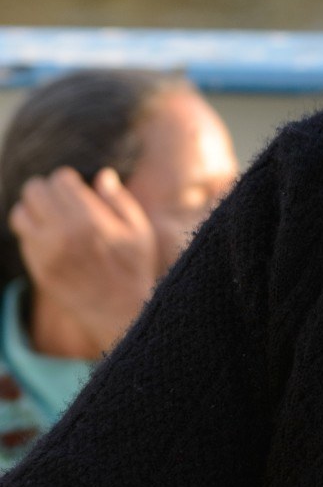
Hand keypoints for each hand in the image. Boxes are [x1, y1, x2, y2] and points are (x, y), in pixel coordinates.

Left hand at [8, 167, 157, 355]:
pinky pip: (22, 237)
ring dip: (33, 208)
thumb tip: (102, 175)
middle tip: (59, 197)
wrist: (118, 311)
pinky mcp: (37, 267)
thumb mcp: (138, 230)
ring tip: (49, 214)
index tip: (76, 187)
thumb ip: (119, 199)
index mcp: (89, 219)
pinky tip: (49, 235)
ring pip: (20, 212)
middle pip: (35, 190)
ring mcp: (45, 252)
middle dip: (47, 189)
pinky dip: (31, 230)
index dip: (68, 180)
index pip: (59, 179)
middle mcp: (62, 233)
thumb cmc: (132, 267)